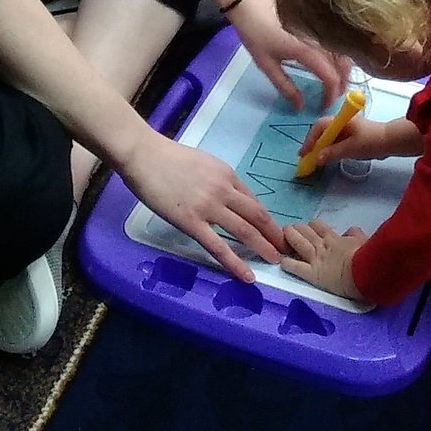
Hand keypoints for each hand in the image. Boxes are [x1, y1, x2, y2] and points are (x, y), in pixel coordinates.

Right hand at [119, 131, 283, 281]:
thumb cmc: (168, 157)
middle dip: (274, 234)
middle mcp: (224, 190)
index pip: (254, 201)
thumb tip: (227, 197)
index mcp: (227, 174)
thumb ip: (217, 180)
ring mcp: (209, 207)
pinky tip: (247, 275)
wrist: (144, 155)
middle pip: (257, 216)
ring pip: (244, 231)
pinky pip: (218, 247)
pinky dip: (235, 263)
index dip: (267, 219)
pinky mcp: (192, 222)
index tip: (274, 232)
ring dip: (263, 248)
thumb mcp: (203, 163)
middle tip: (286, 249)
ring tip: (276, 261)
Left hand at [227, 0, 346, 110]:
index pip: (331, 78)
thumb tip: (300, 106)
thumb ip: (286, 86)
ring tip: (334, 81)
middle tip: (332, 96)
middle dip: (342, 84)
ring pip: (345, 51)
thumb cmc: (255, 32)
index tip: (323, 106)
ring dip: (344, 70)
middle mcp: (321, 39)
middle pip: (345, 65)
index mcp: (308, 51)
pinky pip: (338, 41)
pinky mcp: (319, 20)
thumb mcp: (266, 64)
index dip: (331, 96)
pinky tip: (332, 61)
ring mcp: (322, 28)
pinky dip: (341, 55)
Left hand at [280, 220, 365, 298]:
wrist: (364, 272)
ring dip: (289, 238)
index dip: (311, 225)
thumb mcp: (364, 241)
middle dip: (296, 229)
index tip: (308, 226)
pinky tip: (281, 261)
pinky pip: (297, 267)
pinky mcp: (313, 274)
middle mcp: (322, 246)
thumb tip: (352, 230)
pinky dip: (288, 264)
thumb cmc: (368, 257)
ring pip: (298, 244)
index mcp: (334, 239)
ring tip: (282, 236)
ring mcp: (316, 259)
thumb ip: (355, 235)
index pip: (318, 227)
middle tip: (289, 228)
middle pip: (305, 232)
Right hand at [299, 111, 387, 167]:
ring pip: (329, 137)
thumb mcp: (351, 148)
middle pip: (322, 131)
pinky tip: (328, 158)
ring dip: (321, 148)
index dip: (310, 139)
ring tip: (314, 160)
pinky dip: (330, 149)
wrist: (392, 141)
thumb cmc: (371, 141)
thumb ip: (333, 153)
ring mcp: (347, 129)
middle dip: (314, 144)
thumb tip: (316, 158)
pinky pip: (336, 142)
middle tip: (307, 158)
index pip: (319, 127)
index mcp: (340, 120)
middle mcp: (342, 122)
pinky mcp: (352, 136)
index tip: (304, 153)